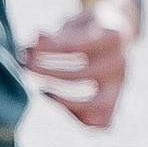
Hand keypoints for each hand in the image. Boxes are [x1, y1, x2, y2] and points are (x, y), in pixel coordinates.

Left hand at [23, 7, 130, 127]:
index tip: (29, 48)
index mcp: (113, 36)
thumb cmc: (85, 30)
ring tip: (41, 88)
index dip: (49, 49)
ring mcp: (119, 86)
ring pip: (94, 104)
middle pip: (82, 75)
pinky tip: (56, 97)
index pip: (77, 47)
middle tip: (26, 65)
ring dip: (61, 99)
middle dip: (48, 72)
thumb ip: (55, 35)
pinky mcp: (114, 103)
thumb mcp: (72, 25)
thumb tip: (37, 38)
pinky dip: (75, 113)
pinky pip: (98, 121)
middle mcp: (120, 63)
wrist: (114, 37)